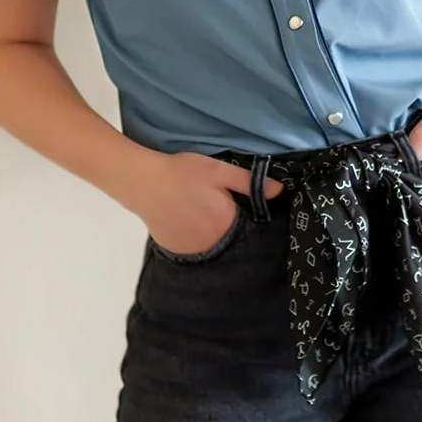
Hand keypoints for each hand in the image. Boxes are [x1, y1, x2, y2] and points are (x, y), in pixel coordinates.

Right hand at [132, 150, 285, 256]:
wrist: (142, 182)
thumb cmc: (183, 173)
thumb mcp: (219, 170)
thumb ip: (250, 182)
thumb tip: (279, 191)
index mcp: (226, 226)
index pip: (248, 229)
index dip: (246, 216)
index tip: (239, 205)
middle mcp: (211, 245)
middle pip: (230, 240)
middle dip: (229, 226)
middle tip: (215, 206)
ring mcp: (191, 251)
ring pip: (212, 246)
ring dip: (212, 235)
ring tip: (200, 213)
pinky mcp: (175, 251)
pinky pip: (193, 249)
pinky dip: (194, 238)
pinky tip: (187, 221)